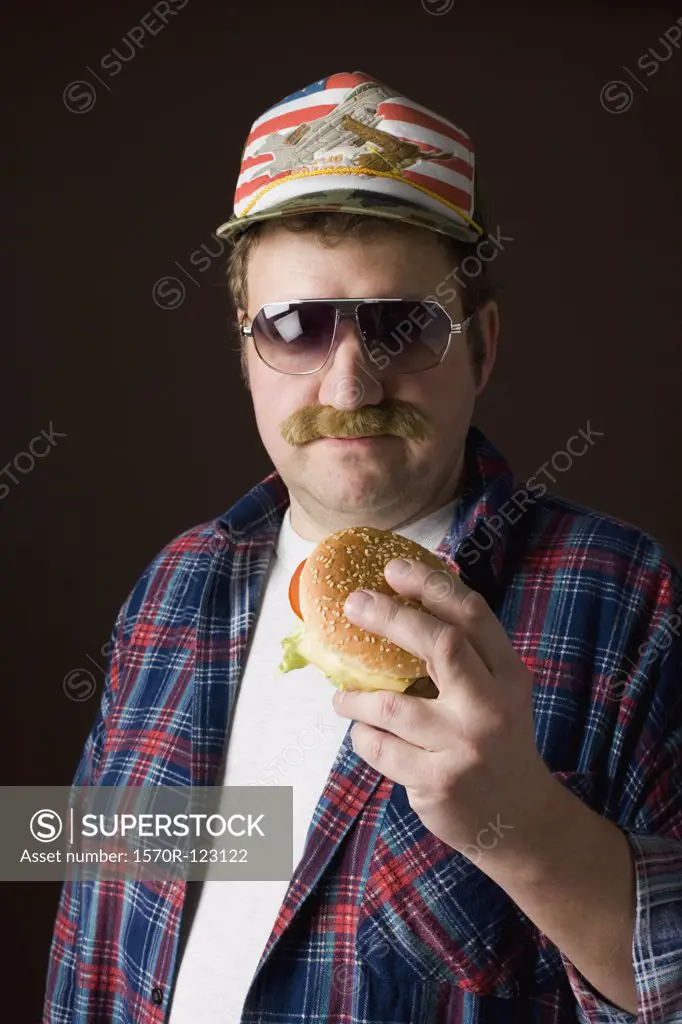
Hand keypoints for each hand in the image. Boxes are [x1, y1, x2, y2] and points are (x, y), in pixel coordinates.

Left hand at [333, 558, 555, 858]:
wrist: (519, 822)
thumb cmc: (496, 743)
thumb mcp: (496, 695)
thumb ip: (464, 656)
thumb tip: (403, 601)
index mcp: (508, 676)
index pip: (472, 616)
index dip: (431, 586)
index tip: (393, 569)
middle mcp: (491, 706)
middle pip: (439, 644)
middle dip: (390, 617)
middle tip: (354, 604)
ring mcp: (465, 745)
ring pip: (394, 705)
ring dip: (357, 697)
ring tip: (342, 697)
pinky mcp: (439, 781)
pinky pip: (381, 747)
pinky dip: (363, 737)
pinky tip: (365, 734)